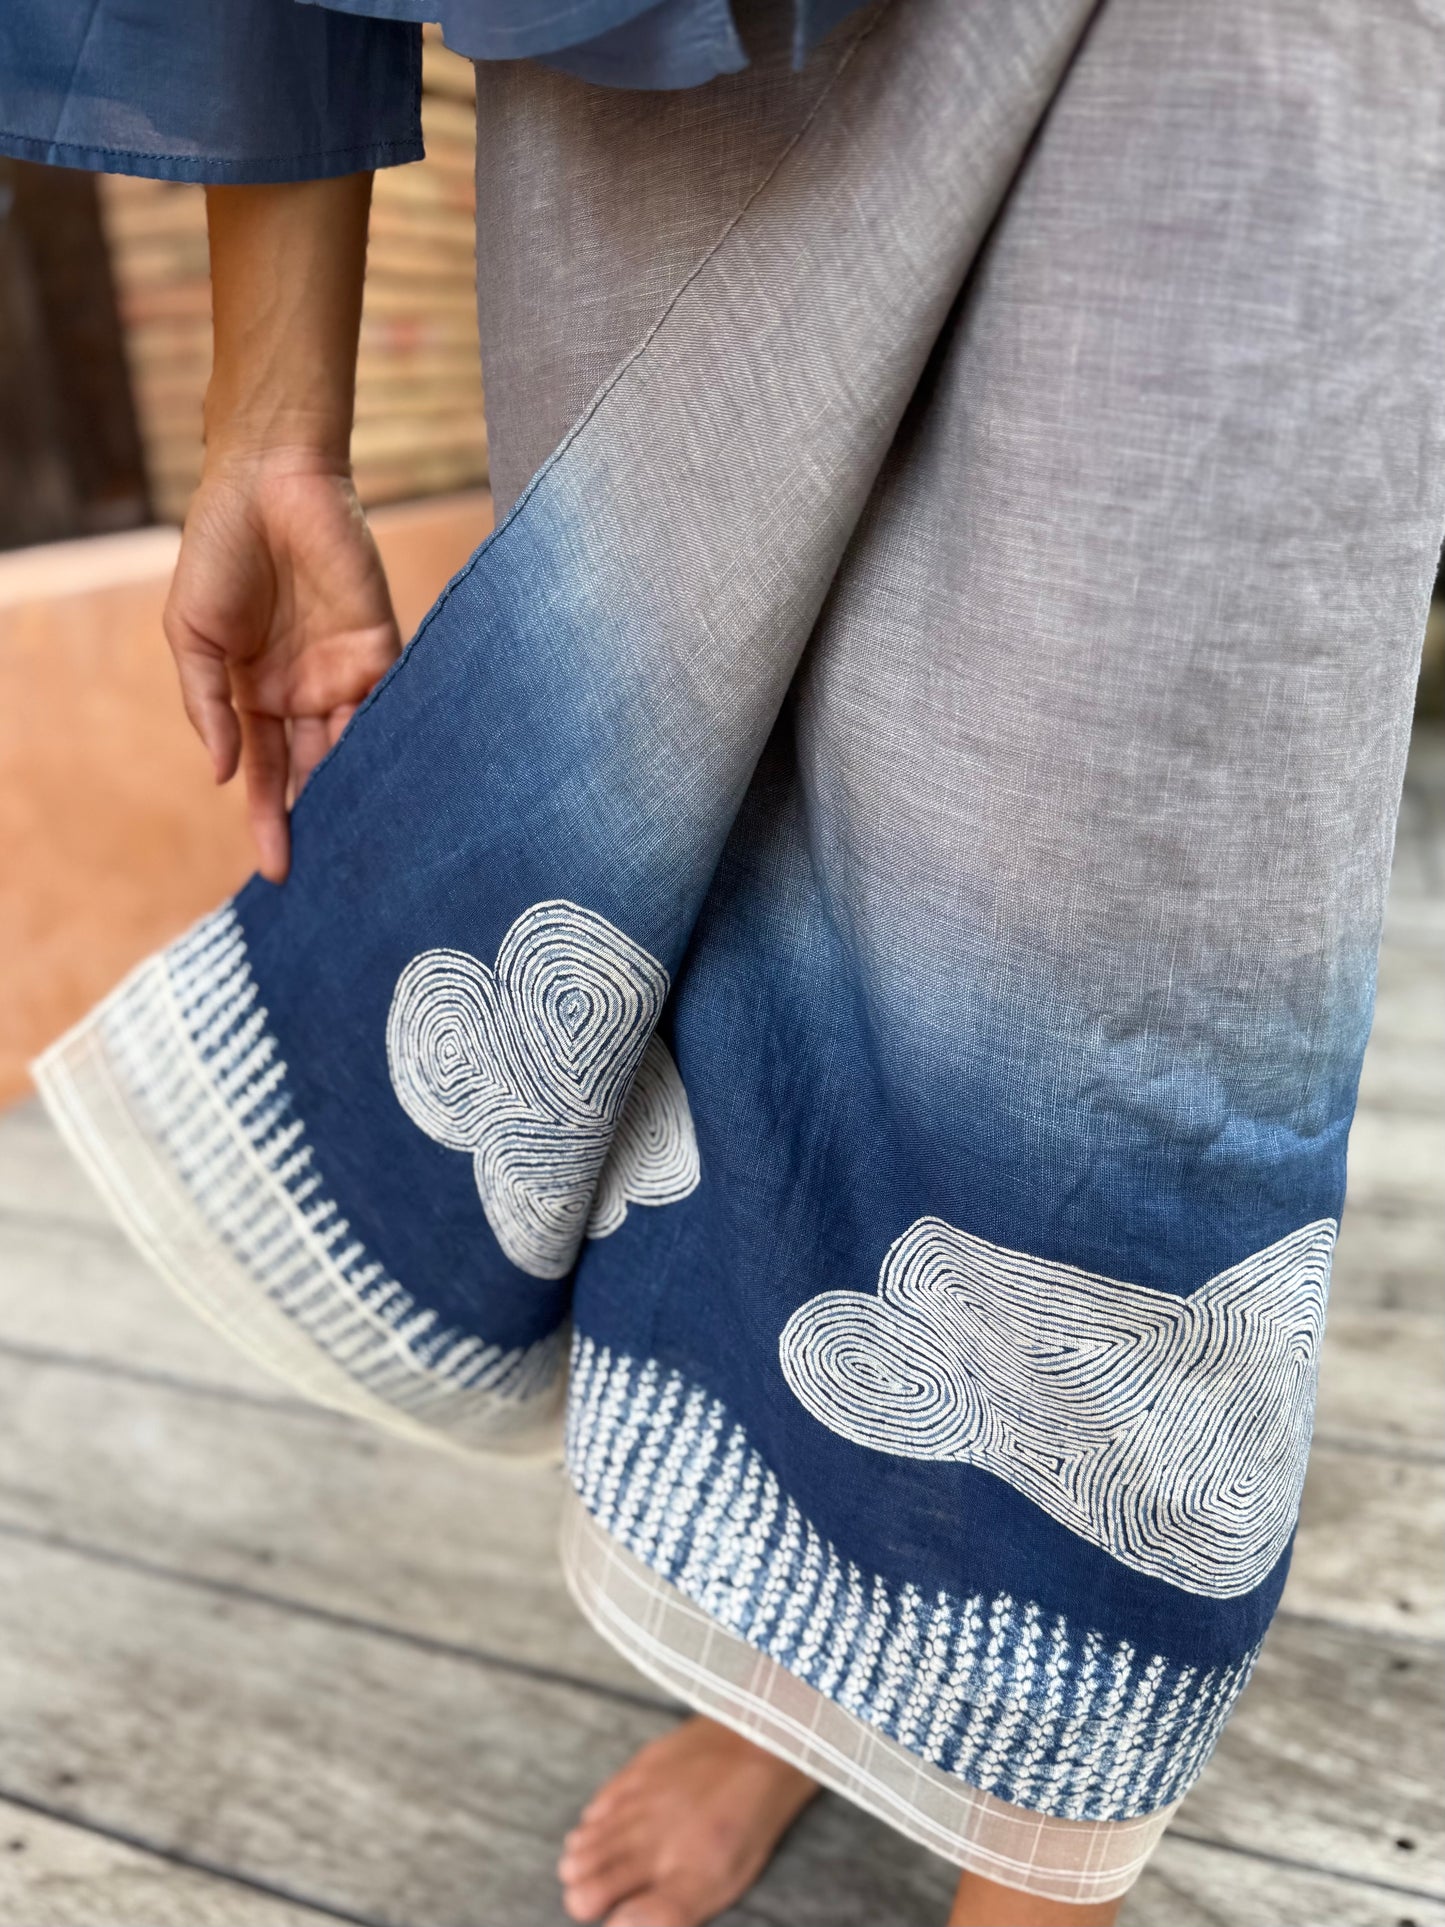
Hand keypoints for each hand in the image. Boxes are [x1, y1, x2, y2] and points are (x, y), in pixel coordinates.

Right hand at [163, 450, 401, 883]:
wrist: (268, 480)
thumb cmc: (219, 552)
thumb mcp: (193, 636)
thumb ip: (208, 706)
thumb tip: (223, 776)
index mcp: (255, 696)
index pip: (268, 775)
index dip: (270, 822)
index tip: (277, 873)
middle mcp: (304, 694)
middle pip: (319, 774)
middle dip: (325, 822)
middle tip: (338, 877)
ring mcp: (344, 673)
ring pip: (358, 750)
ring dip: (362, 796)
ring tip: (371, 847)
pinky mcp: (382, 646)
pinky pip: (391, 706)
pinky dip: (393, 745)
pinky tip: (397, 786)